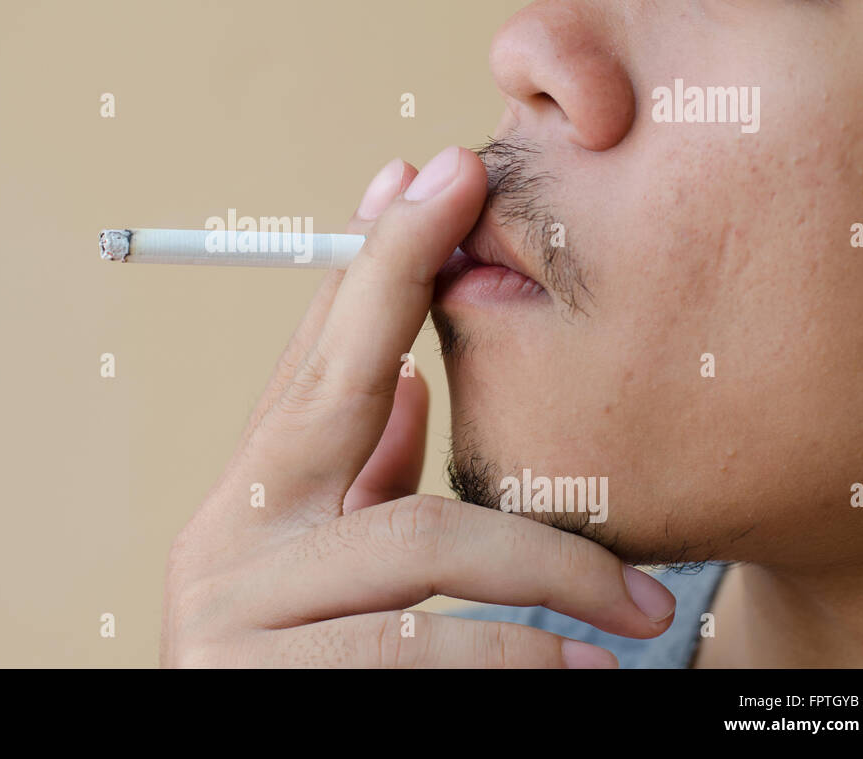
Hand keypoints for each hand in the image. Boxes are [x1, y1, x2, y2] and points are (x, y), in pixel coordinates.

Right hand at [160, 147, 674, 666]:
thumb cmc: (294, 670)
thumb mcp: (320, 569)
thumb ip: (355, 482)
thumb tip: (403, 379)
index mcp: (248, 505)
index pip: (313, 362)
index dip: (370, 263)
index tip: (421, 174)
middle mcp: (230, 541)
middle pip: (328, 387)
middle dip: (398, 276)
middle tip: (459, 187)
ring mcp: (238, 615)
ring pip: (418, 541)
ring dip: (542, 565)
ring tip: (632, 608)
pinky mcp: (264, 689)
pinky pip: (420, 654)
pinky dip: (514, 657)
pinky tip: (578, 667)